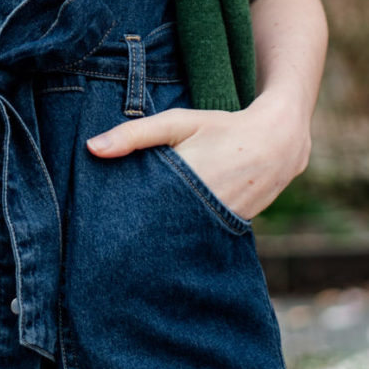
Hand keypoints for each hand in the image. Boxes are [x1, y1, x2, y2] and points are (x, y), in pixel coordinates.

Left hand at [85, 90, 310, 222]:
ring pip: (176, 239)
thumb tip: (91, 148)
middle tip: (103, 245)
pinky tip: (164, 239)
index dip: (119, 222)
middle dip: (133, 236)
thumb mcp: (178, 122)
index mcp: (186, 182)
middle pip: (155, 232)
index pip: (141, 212)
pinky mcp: (227, 234)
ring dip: (156, 238)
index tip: (95, 228)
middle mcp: (202, 211)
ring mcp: (217, 227)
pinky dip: (180, 237)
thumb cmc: (221, 127)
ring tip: (129, 244)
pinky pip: (195, 240)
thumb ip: (135, 135)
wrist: (277, 144)